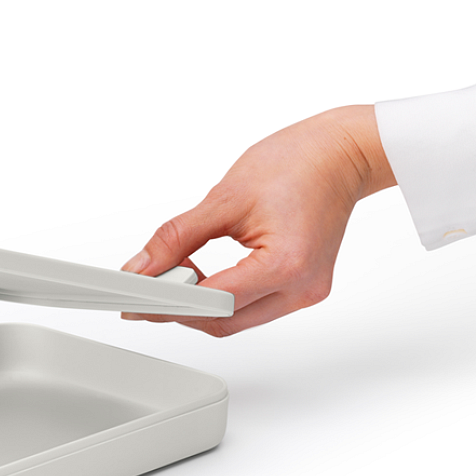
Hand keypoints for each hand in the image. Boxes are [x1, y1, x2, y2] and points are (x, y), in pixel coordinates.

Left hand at [121, 106, 395, 334]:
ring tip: (168, 277)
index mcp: (287, 263)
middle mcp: (301, 288)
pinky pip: (250, 307)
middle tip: (140, 291)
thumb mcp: (224, 197)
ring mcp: (305, 292)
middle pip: (224, 321)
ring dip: (197, 305)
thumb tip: (142, 268)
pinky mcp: (301, 288)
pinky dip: (219, 298)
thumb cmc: (296, 163)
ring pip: (236, 320)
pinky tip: (196, 276)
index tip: (134, 297)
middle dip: (178, 309)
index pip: (214, 300)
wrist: (340, 153)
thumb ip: (177, 237)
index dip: (169, 302)